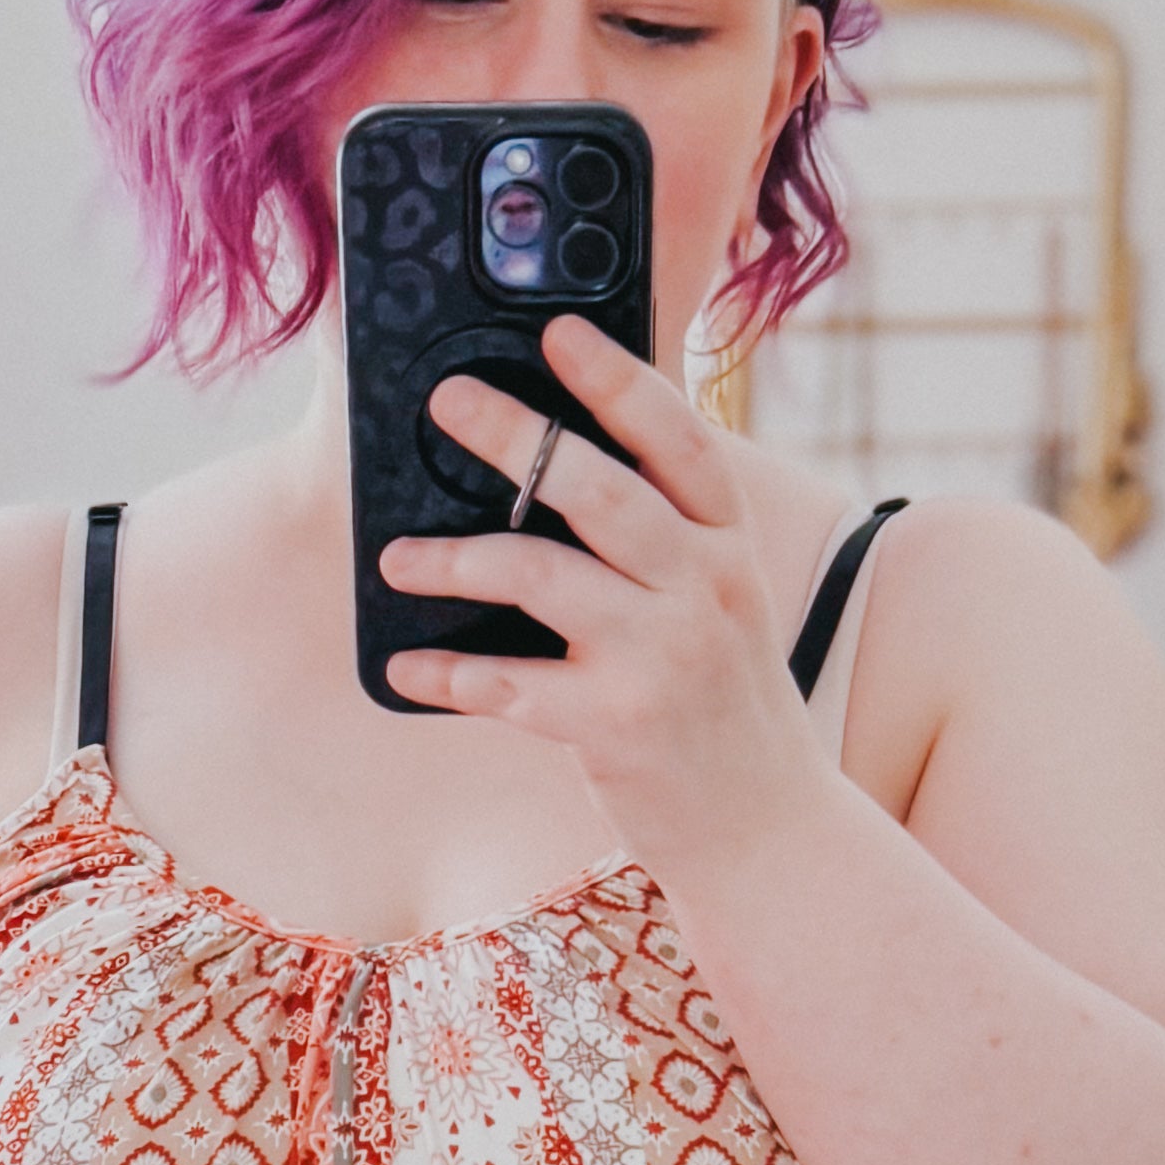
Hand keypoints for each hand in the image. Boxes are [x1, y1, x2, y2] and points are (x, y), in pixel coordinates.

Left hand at [378, 312, 831, 869]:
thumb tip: (559, 476)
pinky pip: (510, 686)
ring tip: (397, 555)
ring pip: (540, 576)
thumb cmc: (725, 707)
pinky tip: (407, 663)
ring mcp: (662, 657)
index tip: (560, 333)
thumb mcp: (723, 607)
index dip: (618, 379)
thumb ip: (667, 544)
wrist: (767, 831)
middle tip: (449, 401)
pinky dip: (449, 672)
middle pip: (598, 489)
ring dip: (455, 558)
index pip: (678, 440)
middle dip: (516, 436)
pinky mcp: (617, 726)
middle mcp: (704, 589)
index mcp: (728, 546)